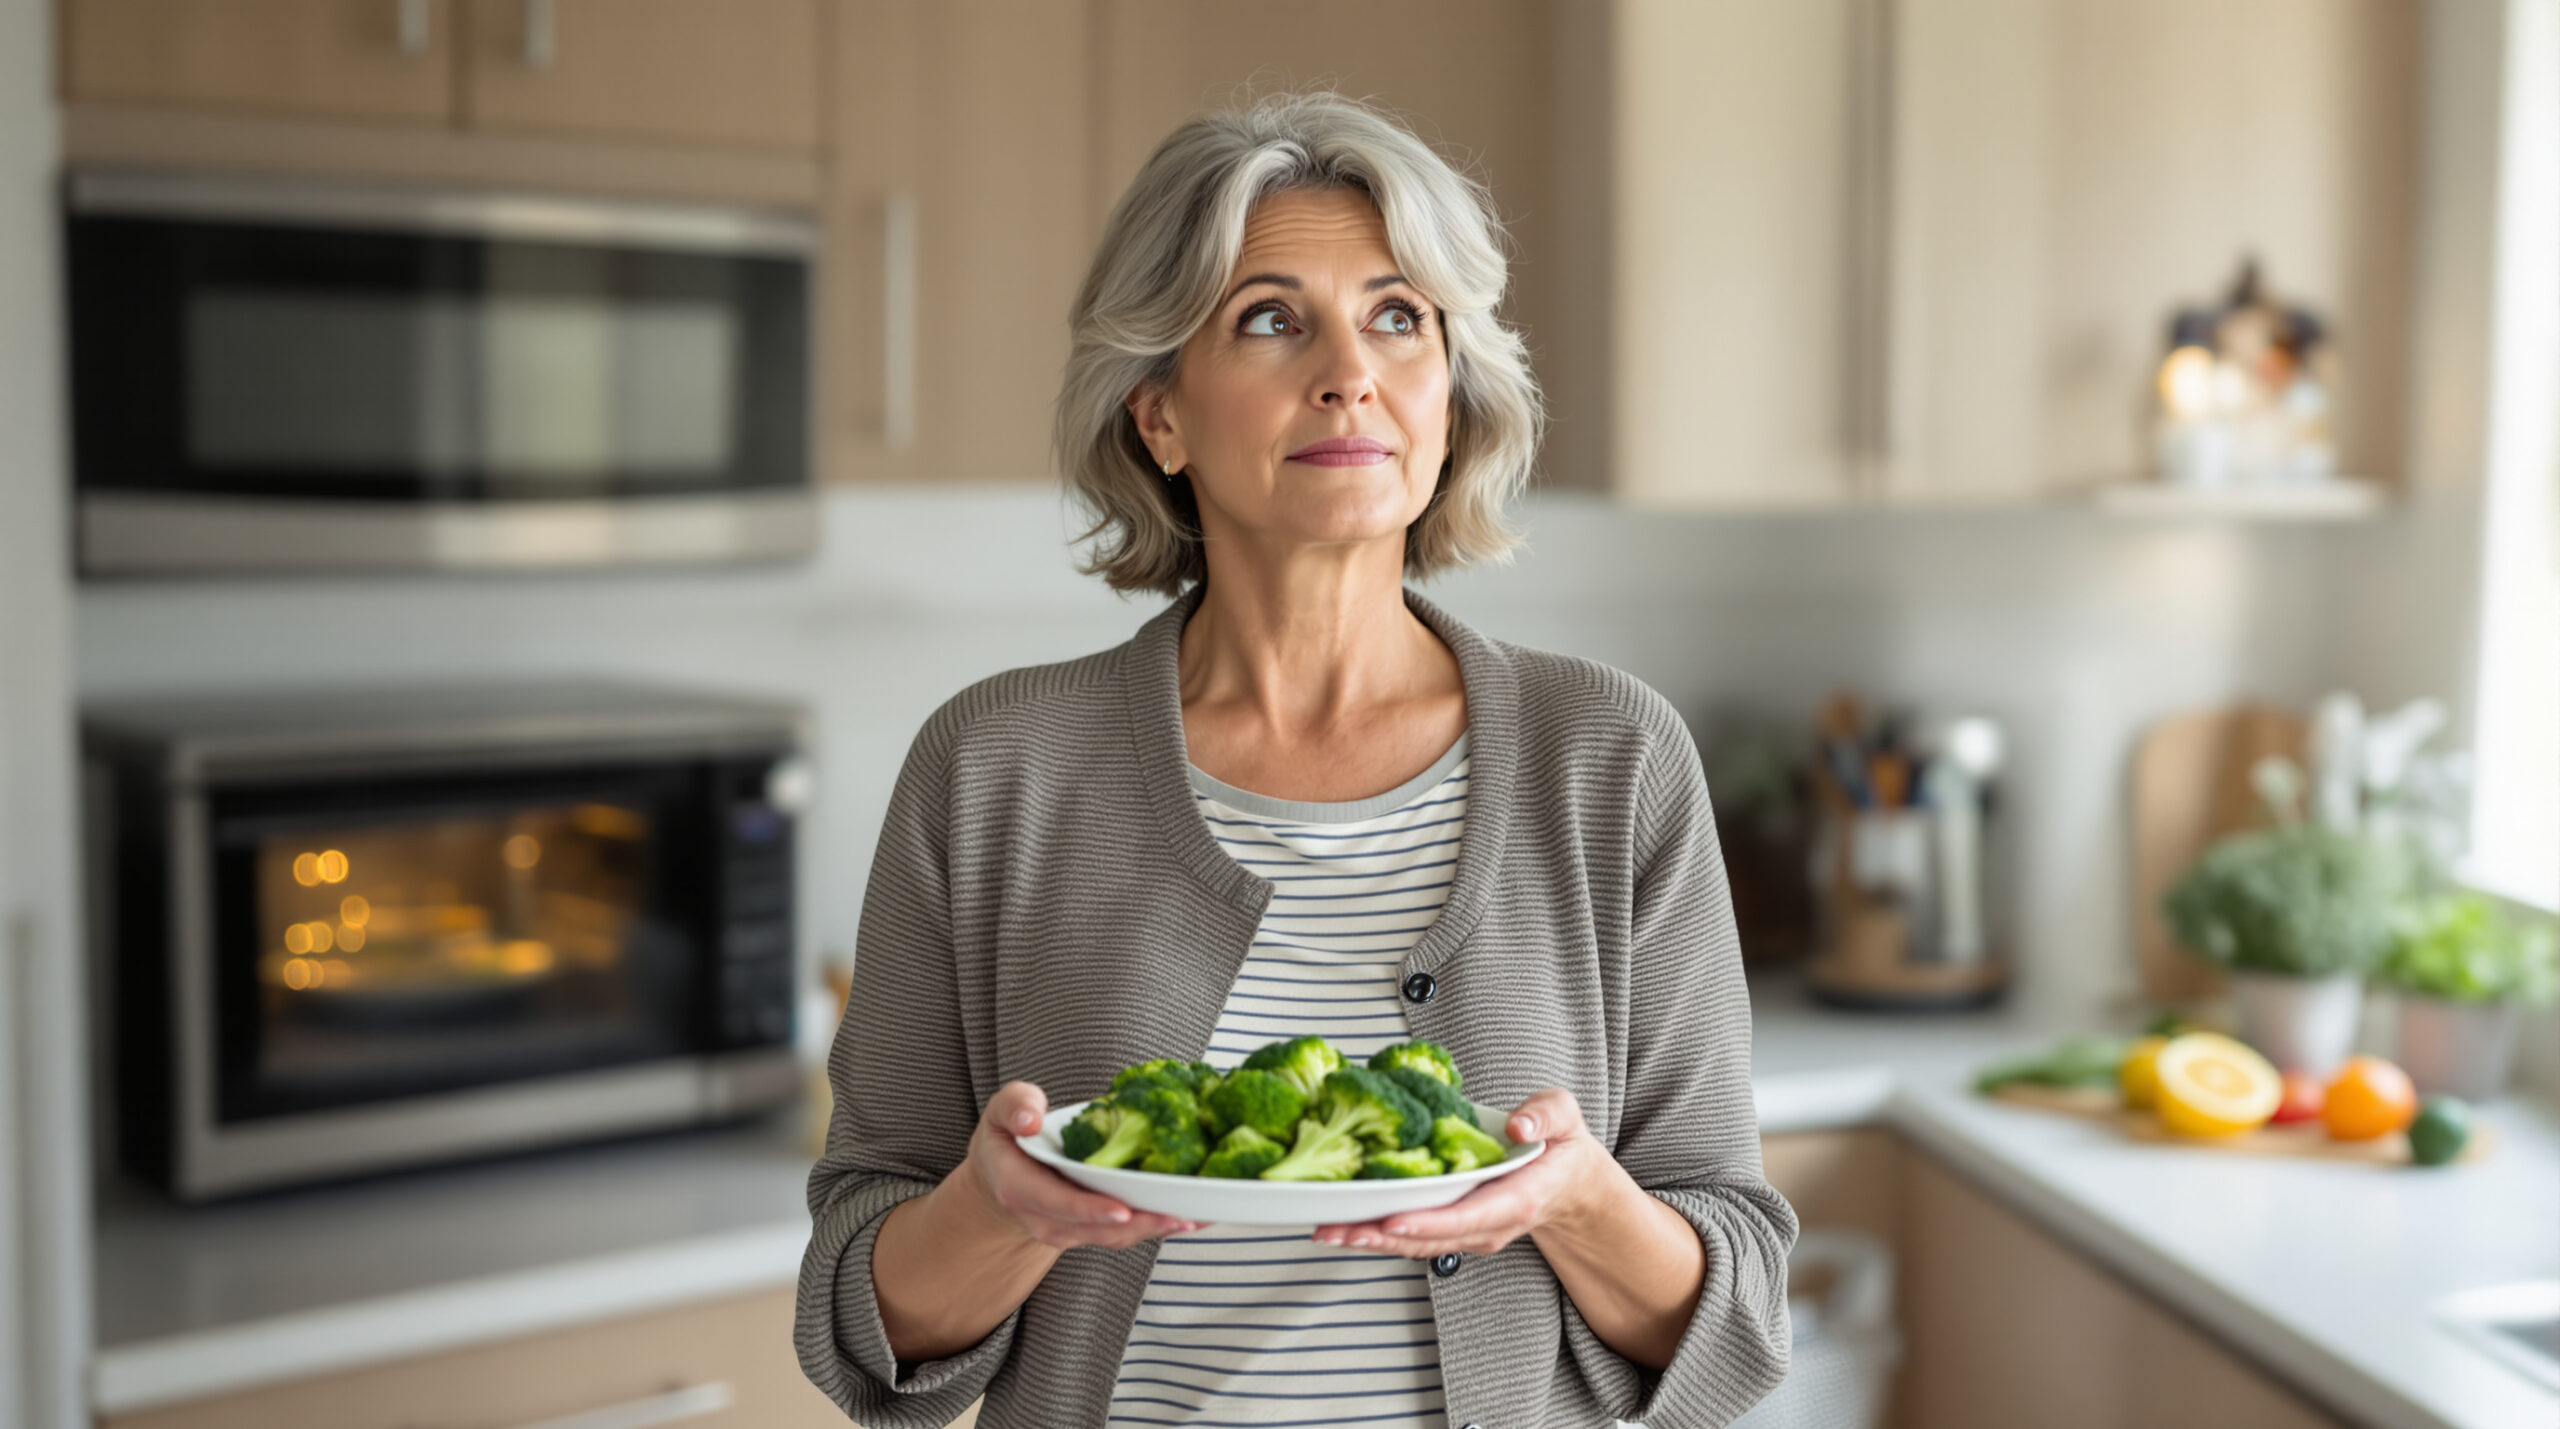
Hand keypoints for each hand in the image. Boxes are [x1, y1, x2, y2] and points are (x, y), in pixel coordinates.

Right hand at [958, 1080, 1203, 1250]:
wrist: (999, 1177)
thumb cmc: (1006, 1138)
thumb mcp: (1000, 1112)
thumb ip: (1015, 1106)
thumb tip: (1032, 1119)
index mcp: (1020, 1188)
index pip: (1058, 1204)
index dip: (1091, 1209)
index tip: (1123, 1209)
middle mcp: (1046, 1219)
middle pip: (1097, 1228)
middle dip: (1141, 1225)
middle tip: (1181, 1217)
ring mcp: (1069, 1230)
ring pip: (1116, 1236)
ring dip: (1156, 1230)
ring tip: (1195, 1218)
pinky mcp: (1090, 1231)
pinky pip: (1124, 1233)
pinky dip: (1156, 1227)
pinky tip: (1189, 1218)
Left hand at [1311, 1088, 1614, 1258]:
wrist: (1566, 1183)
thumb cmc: (1559, 1147)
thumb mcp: (1564, 1118)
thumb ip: (1546, 1116)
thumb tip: (1519, 1123)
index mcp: (1517, 1199)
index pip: (1469, 1217)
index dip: (1429, 1222)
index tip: (1392, 1220)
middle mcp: (1488, 1225)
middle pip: (1431, 1239)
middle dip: (1382, 1236)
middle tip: (1337, 1229)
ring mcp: (1469, 1233)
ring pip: (1415, 1245)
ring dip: (1370, 1240)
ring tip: (1327, 1231)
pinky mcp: (1452, 1230)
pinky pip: (1412, 1239)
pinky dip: (1377, 1235)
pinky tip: (1344, 1226)